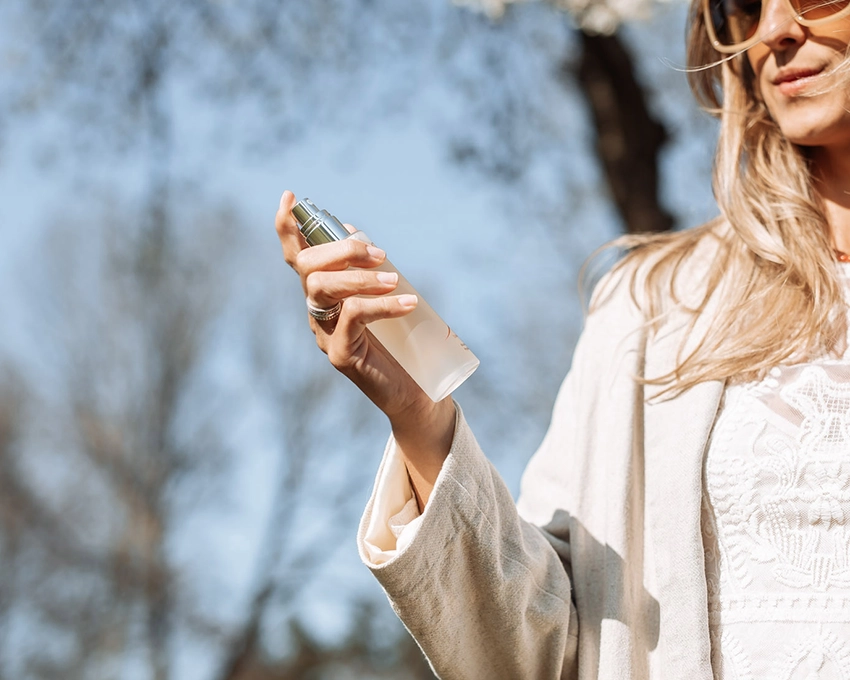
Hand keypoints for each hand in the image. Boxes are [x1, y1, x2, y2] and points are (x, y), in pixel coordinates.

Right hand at [275, 191, 453, 503]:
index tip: (289, 196)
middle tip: (379, 251)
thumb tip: (361, 237)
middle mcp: (315, 311)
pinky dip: (381, 305)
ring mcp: (324, 333)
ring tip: (394, 278)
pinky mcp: (340, 354)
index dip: (288, 227)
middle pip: (308, 268)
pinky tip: (409, 303)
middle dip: (340, 250)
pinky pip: (353, 317)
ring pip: (324, 289)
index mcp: (323, 293)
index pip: (296, 256)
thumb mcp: (383, 298)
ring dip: (359, 276)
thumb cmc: (401, 342)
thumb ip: (370, 271)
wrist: (415, 392)